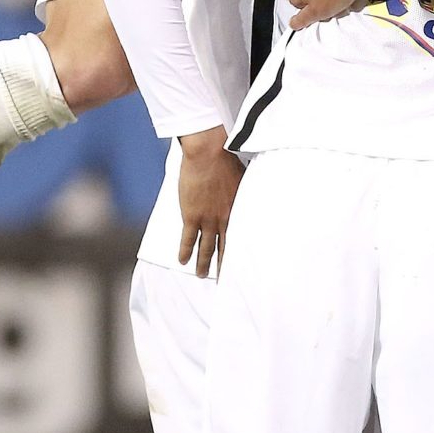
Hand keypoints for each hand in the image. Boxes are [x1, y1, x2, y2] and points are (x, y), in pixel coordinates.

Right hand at [177, 129, 244, 277]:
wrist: (208, 154)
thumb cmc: (226, 160)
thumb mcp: (243, 178)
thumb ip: (244, 190)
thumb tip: (251, 193)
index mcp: (239, 209)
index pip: (241, 236)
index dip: (241, 251)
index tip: (243, 263)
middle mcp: (225, 218)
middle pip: (225, 247)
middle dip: (223, 265)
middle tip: (223, 279)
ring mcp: (207, 219)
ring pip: (205, 247)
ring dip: (203, 263)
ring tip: (201, 275)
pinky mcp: (191, 215)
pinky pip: (187, 239)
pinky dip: (185, 251)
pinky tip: (182, 261)